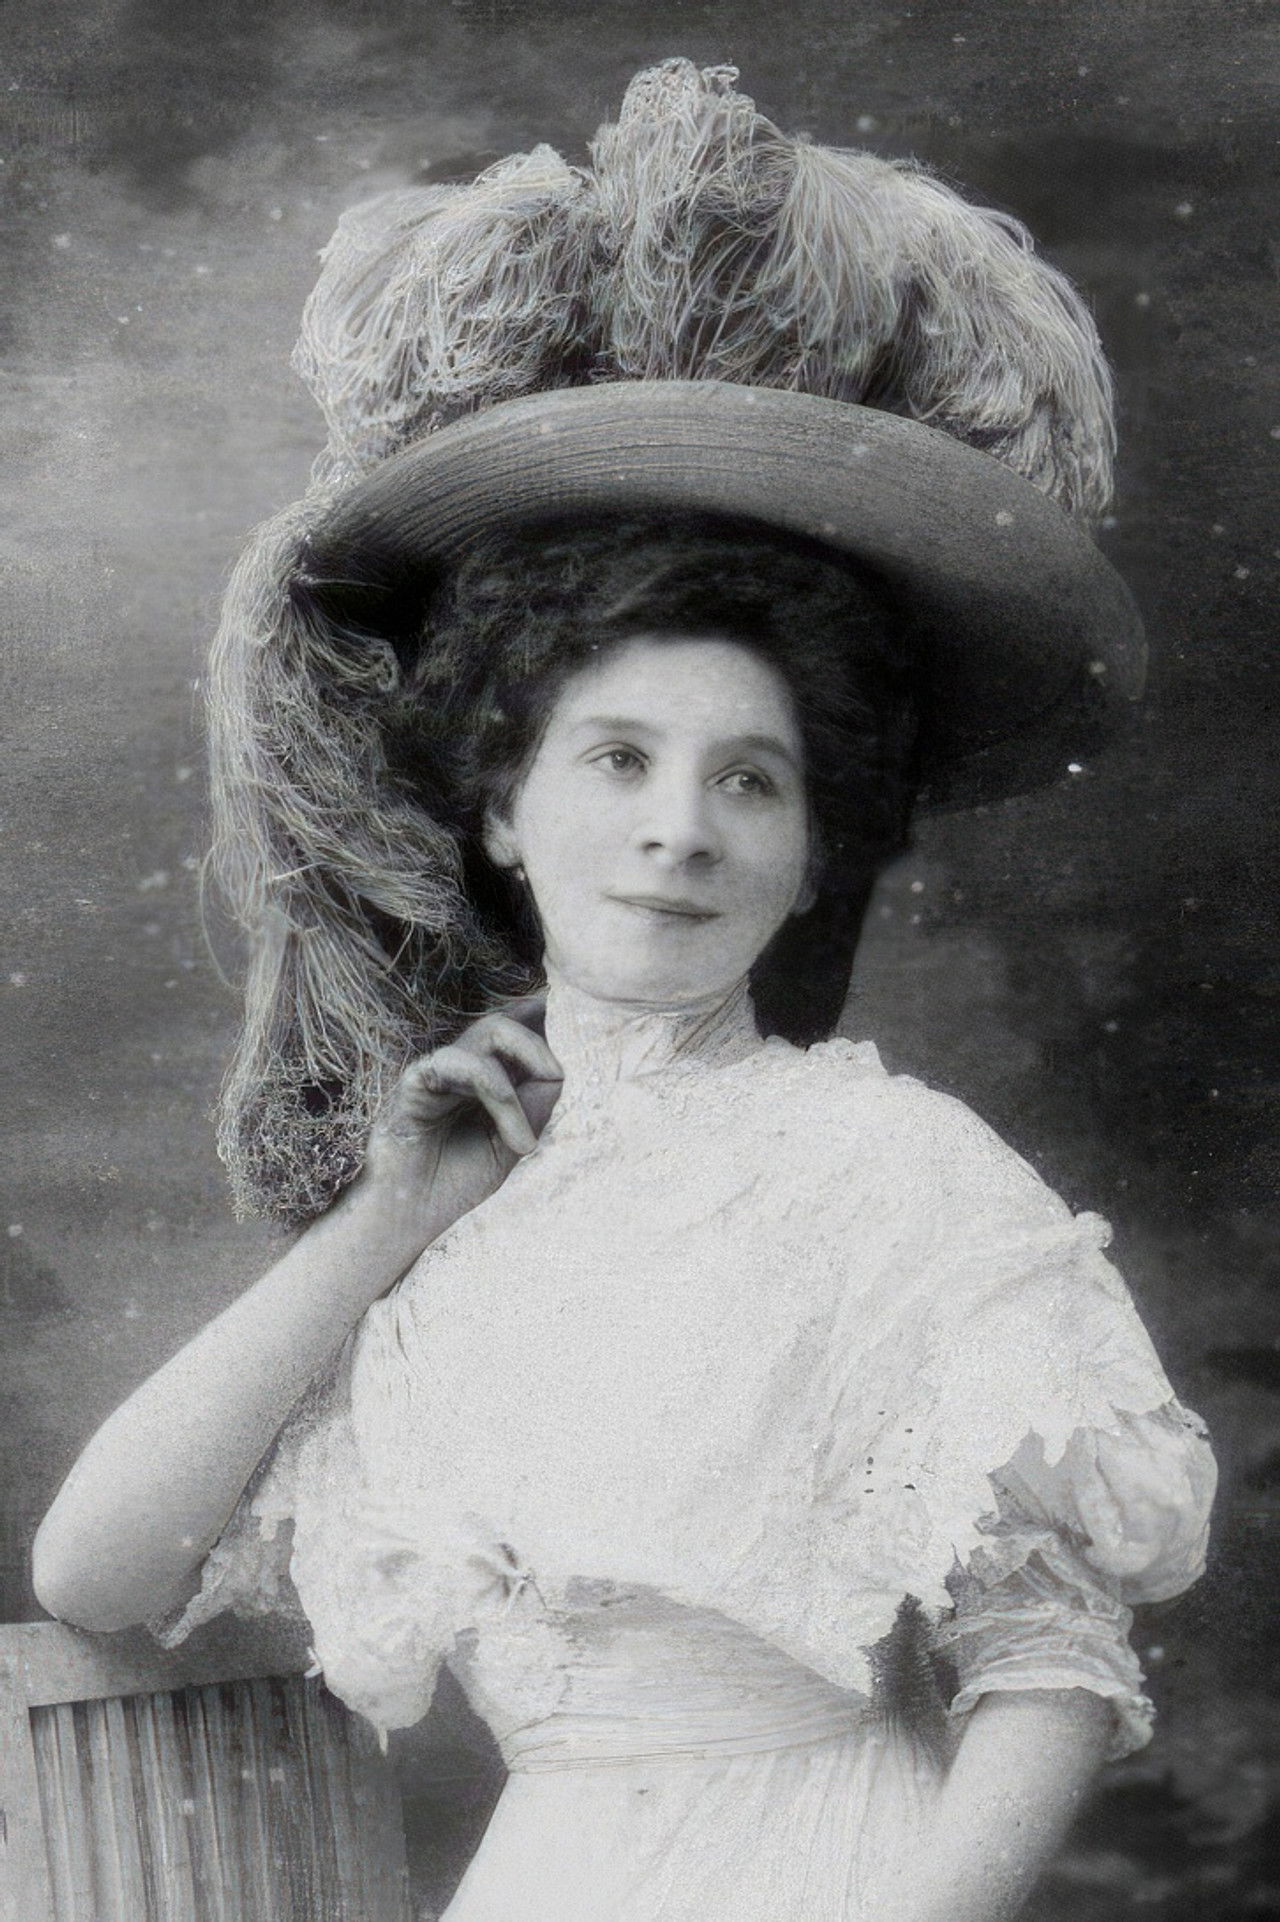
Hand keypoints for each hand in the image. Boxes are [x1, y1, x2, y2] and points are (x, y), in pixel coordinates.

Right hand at [361, 995, 562, 1228]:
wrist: (409, 1218)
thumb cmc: (453, 1182)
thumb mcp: (510, 1146)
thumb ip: (534, 1108)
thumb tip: (556, 1071)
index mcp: (480, 1077)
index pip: (512, 1033)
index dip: (539, 1034)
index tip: (560, 1062)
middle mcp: (458, 1067)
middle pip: (500, 1024)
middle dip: (535, 1043)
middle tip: (555, 1076)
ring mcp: (435, 1070)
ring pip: (485, 1035)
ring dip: (516, 1091)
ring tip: (525, 1144)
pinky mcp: (413, 1082)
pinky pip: (457, 1064)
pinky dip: (497, 1094)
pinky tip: (513, 1140)